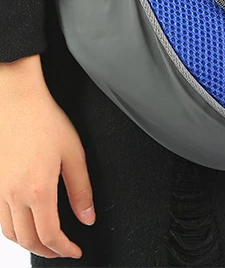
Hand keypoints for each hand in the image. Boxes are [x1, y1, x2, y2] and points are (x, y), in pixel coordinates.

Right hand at [0, 54, 94, 259]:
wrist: (16, 102)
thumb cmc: (45, 122)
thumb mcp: (74, 153)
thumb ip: (81, 189)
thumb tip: (88, 217)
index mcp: (38, 190)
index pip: (50, 234)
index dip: (64, 248)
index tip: (76, 250)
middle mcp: (14, 196)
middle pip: (28, 240)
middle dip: (47, 251)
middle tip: (63, 250)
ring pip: (10, 233)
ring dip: (29, 243)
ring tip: (47, 242)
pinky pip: (0, 219)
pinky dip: (13, 230)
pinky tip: (26, 224)